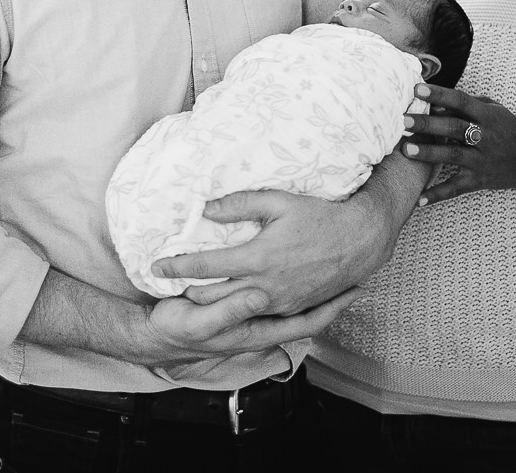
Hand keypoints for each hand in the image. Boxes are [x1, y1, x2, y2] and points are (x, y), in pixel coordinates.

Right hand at [142, 283, 365, 363]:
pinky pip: (275, 298)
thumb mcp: (203, 323)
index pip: (305, 323)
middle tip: (355, 278)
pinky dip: (290, 287)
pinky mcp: (241, 308)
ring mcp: (252, 320)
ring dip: (313, 293)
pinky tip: (293, 271)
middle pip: (305, 314)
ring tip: (334, 272)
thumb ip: (230, 311)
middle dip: (330, 299)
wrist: (158, 334)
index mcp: (256, 331)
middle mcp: (260, 327)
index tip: (355, 291)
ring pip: (292, 306)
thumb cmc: (180, 329)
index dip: (332, 308)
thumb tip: (259, 296)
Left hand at [148, 157, 422, 315]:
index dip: (176, 265)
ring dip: (209, 302)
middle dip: (186, 290)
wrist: (360, 241)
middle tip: (167, 282)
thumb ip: (239, 204)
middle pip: (212, 295)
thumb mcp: (278, 202)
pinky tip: (227, 299)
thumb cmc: (319, 216)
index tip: (155, 264)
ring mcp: (278, 302)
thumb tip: (206, 207)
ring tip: (190, 291)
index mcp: (257, 259)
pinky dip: (236, 308)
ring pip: (232, 308)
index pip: (205, 266)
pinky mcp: (290, 309)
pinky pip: (255, 313)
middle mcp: (264, 287)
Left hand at [401, 83, 515, 204]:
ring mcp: (482, 161)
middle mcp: (485, 137)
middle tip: (403, 120)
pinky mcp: (480, 181)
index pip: (461, 102)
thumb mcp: (494, 110)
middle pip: (453, 129)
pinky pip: (456, 188)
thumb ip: (467, 105)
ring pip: (453, 156)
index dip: (439, 95)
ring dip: (428, 153)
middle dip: (427, 124)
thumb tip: (435, 105)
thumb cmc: (508, 129)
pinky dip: (438, 195)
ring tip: (405, 148)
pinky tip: (419, 200)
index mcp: (488, 116)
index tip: (417, 89)